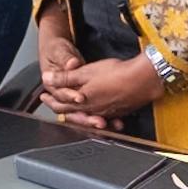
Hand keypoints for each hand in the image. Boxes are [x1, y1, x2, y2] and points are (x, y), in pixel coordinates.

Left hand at [42, 50, 167, 129]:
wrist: (143, 80)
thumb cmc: (115, 74)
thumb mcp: (85, 72)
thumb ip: (65, 77)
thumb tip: (47, 78)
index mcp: (82, 101)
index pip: (60, 104)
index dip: (50, 99)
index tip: (44, 96)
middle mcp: (93, 111)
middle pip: (72, 113)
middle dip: (61, 108)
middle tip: (53, 103)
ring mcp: (106, 113)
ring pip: (87, 116)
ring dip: (78, 113)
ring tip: (73, 109)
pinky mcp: (119, 112)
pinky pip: (103, 116)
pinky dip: (96, 114)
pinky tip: (99, 111)